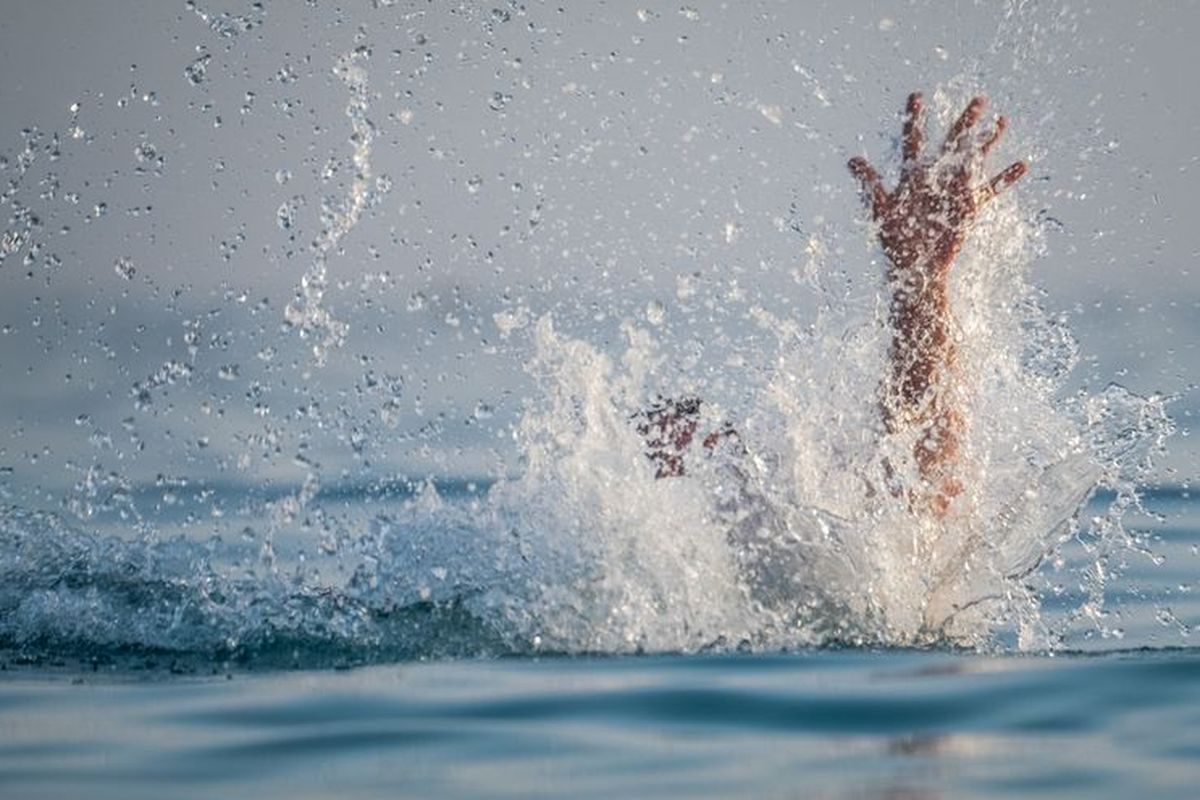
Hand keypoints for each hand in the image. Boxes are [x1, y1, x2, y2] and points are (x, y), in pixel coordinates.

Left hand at [848, 93, 1026, 274]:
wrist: (915, 265)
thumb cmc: (896, 239)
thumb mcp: (882, 209)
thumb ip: (871, 183)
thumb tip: (852, 160)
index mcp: (913, 176)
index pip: (913, 141)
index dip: (914, 119)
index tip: (916, 95)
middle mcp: (936, 178)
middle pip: (951, 144)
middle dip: (964, 123)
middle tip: (979, 99)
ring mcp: (954, 190)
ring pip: (975, 159)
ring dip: (988, 141)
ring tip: (1002, 120)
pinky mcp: (969, 206)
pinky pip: (991, 189)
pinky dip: (1005, 178)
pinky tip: (1023, 165)